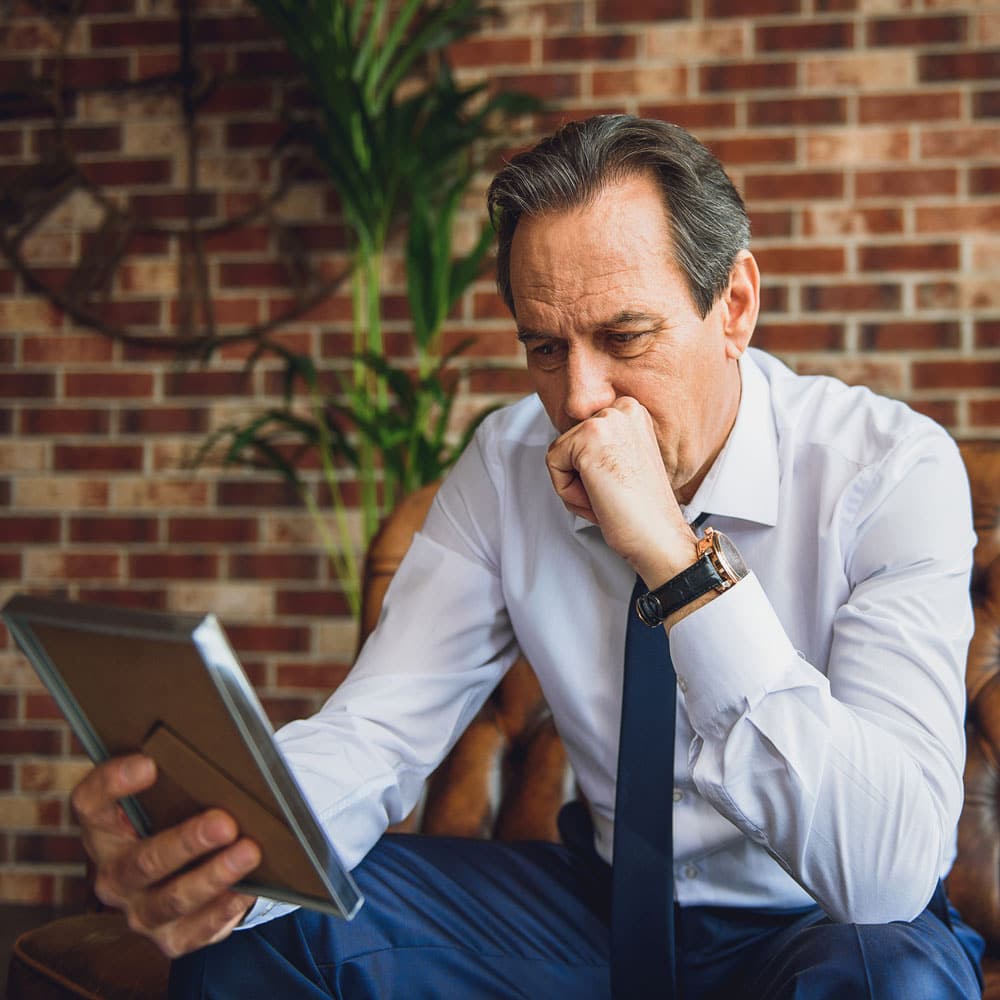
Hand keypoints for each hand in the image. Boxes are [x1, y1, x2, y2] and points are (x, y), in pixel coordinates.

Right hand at [71, 754, 260, 957]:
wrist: (192, 866)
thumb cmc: (182, 812)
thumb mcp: (173, 792)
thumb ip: (183, 774)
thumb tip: (222, 749)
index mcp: (104, 828)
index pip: (90, 803)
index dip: (113, 783)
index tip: (150, 764)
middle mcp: (113, 874)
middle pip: (141, 861)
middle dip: (186, 842)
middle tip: (224, 823)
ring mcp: (138, 910)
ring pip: (170, 900)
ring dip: (212, 876)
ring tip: (249, 852)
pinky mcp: (170, 938)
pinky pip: (195, 931)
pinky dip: (224, 910)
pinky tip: (247, 889)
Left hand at [545, 397, 696, 585]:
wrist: (659, 536)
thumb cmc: (641, 510)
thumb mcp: (622, 461)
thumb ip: (600, 444)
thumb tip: (567, 438)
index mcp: (633, 411)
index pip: (582, 435)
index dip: (591, 470)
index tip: (619, 487)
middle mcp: (623, 408)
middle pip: (570, 442)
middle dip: (582, 477)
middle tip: (613, 495)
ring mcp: (607, 420)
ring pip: (560, 453)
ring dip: (575, 486)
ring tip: (607, 498)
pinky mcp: (589, 437)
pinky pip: (553, 463)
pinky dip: (567, 490)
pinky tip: (598, 498)